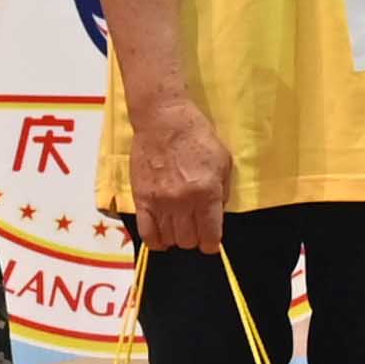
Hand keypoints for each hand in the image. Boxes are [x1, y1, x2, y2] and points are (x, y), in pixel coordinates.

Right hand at [126, 88, 235, 252]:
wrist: (163, 120)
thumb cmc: (197, 137)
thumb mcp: (223, 161)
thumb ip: (222, 191)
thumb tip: (215, 215)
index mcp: (206, 193)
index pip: (210, 236)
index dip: (212, 244)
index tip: (211, 241)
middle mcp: (182, 202)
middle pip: (188, 241)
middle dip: (195, 239)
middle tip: (195, 228)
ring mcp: (159, 202)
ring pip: (169, 239)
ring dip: (176, 238)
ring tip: (179, 227)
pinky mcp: (141, 198)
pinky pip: (146, 232)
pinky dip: (155, 241)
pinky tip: (162, 237)